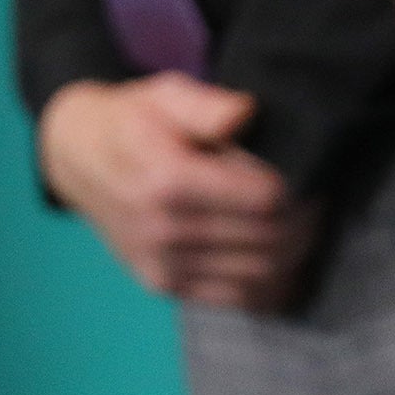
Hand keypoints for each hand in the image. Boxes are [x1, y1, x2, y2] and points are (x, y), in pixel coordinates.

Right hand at [37, 75, 320, 311]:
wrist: (77, 158)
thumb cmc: (132, 120)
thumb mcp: (165, 93)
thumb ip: (207, 105)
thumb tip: (246, 114)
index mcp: (168, 180)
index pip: (264, 200)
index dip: (299, 189)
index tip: (308, 173)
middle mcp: (164, 230)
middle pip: (268, 241)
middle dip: (305, 222)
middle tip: (316, 200)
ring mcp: (162, 264)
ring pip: (260, 276)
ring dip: (295, 256)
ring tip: (302, 226)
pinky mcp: (163, 284)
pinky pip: (235, 300)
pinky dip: (270, 286)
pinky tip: (283, 262)